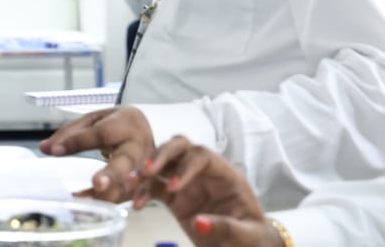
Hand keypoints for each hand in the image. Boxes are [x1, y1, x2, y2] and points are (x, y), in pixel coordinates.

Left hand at [37, 106, 153, 201]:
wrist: (148, 128)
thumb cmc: (117, 123)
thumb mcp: (94, 119)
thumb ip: (71, 133)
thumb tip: (45, 148)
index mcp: (125, 125)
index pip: (100, 134)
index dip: (77, 142)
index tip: (55, 150)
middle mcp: (137, 147)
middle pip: (126, 161)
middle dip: (112, 174)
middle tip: (97, 184)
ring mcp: (145, 168)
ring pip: (132, 184)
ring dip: (112, 195)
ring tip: (89, 202)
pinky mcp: (146, 183)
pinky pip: (132, 196)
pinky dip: (115, 203)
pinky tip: (98, 209)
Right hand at [132, 136, 275, 245]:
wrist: (242, 246)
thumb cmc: (252, 237)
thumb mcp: (247, 235)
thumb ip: (227, 228)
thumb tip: (199, 223)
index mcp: (225, 174)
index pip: (203, 156)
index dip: (186, 166)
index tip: (174, 186)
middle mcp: (204, 172)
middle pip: (180, 147)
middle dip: (161, 155)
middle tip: (146, 170)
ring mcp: (187, 182)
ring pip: (163, 162)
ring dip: (146, 168)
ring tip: (132, 181)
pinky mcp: (174, 197)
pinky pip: (154, 187)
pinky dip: (143, 192)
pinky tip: (136, 204)